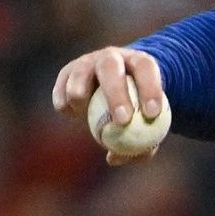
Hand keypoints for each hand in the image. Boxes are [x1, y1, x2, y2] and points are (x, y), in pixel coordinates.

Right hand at [51, 46, 165, 164]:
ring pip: (80, 72)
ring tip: (85, 114)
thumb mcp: (145, 123)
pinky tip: (72, 114)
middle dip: (116, 93)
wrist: (113, 89)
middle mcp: (111, 57)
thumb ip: (140, 143)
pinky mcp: (67, 73)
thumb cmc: (136, 109)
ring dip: (81, 93)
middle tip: (122, 120)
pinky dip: (65, 102)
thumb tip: (115, 158)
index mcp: (138, 62)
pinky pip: (62, 87)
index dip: (150, 88)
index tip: (152, 114)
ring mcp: (87, 62)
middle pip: (111, 67)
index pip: (146, 68)